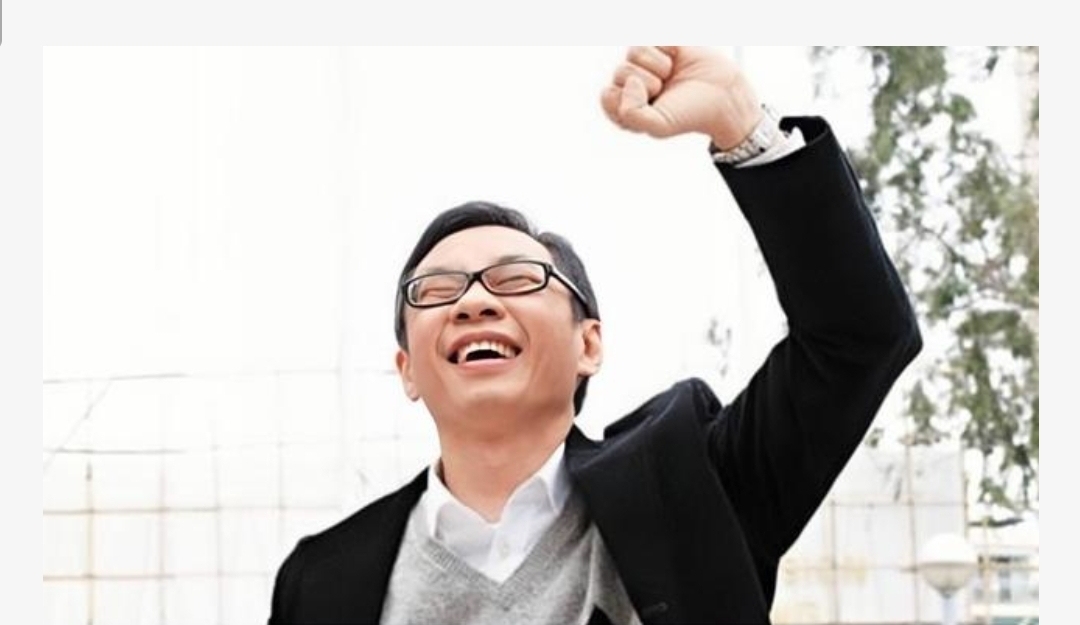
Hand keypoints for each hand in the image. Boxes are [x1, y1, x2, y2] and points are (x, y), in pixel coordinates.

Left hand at [600, 46, 762, 148]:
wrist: (724, 95)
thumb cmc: (691, 114)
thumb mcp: (659, 126)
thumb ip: (631, 114)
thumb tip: (629, 81)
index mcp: (628, 109)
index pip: (608, 96)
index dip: (628, 97)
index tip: (651, 102)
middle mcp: (635, 87)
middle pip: (619, 72)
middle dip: (647, 81)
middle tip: (666, 90)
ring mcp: (647, 65)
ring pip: (633, 52)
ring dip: (656, 63)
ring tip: (671, 74)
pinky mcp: (662, 46)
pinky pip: (651, 37)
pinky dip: (667, 47)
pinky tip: (677, 58)